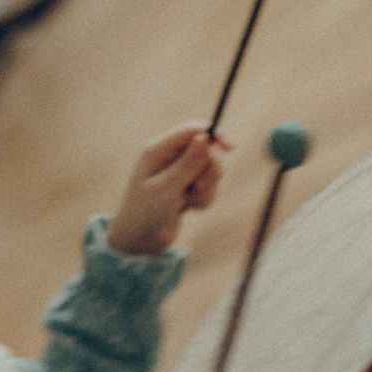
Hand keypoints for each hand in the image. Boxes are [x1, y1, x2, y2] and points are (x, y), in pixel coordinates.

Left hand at [106, 123, 227, 255]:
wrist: (141, 241)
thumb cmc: (145, 213)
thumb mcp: (166, 188)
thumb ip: (187, 164)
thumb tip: (205, 138)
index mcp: (158, 150)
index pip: (192, 130)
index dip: (214, 134)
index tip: (230, 147)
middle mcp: (170, 157)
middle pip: (207, 151)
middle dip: (208, 173)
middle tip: (196, 189)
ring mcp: (180, 172)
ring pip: (211, 171)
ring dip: (206, 189)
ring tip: (188, 202)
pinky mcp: (188, 187)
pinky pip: (209, 187)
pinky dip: (204, 199)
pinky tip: (189, 209)